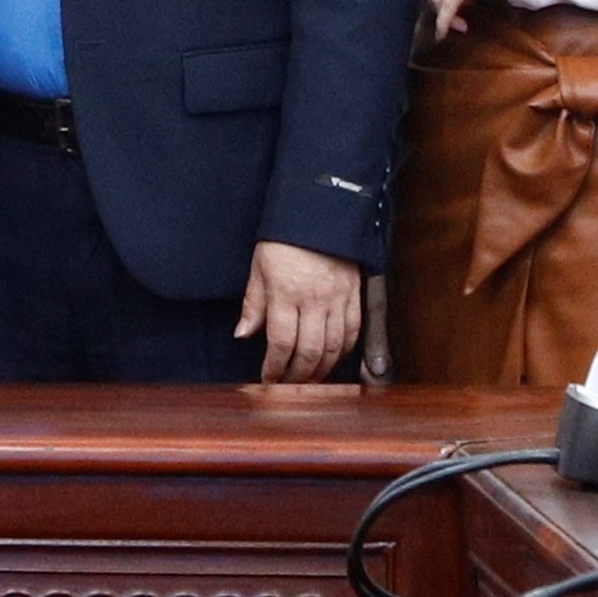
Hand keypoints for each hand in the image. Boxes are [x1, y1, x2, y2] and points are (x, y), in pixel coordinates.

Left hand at [236, 241, 366, 381]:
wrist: (320, 210)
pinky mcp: (355, 294)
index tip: (268, 379)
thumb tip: (242, 335)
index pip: (280, 343)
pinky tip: (333, 358)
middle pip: (308, 351)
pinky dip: (344, 351)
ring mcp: (338, 298)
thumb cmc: (284, 239)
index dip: (274, 368)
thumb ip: (253, 304)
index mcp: (285, 293)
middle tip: (289, 386)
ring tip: (310, 379)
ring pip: (333, 347)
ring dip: (321, 369)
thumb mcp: (259, 267)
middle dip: (298, 376)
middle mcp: (314, 299)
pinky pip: (353, 331)